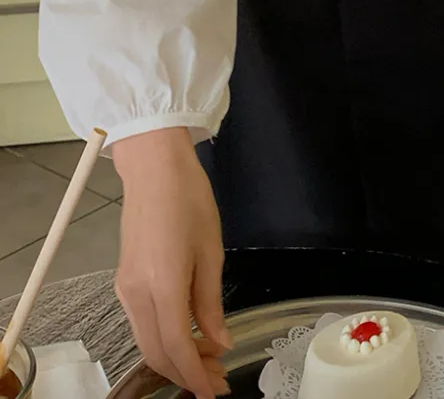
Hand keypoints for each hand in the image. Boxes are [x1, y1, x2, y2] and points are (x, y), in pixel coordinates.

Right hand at [113, 128, 230, 397]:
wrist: (154, 168)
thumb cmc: (189, 199)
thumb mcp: (211, 250)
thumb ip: (210, 302)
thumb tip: (219, 342)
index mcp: (162, 284)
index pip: (175, 346)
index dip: (195, 376)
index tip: (214, 392)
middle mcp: (136, 293)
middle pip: (155, 352)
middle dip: (186, 374)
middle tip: (218, 379)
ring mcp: (126, 288)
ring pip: (146, 342)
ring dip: (175, 358)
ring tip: (210, 360)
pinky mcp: (125, 281)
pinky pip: (142, 323)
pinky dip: (164, 338)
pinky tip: (189, 334)